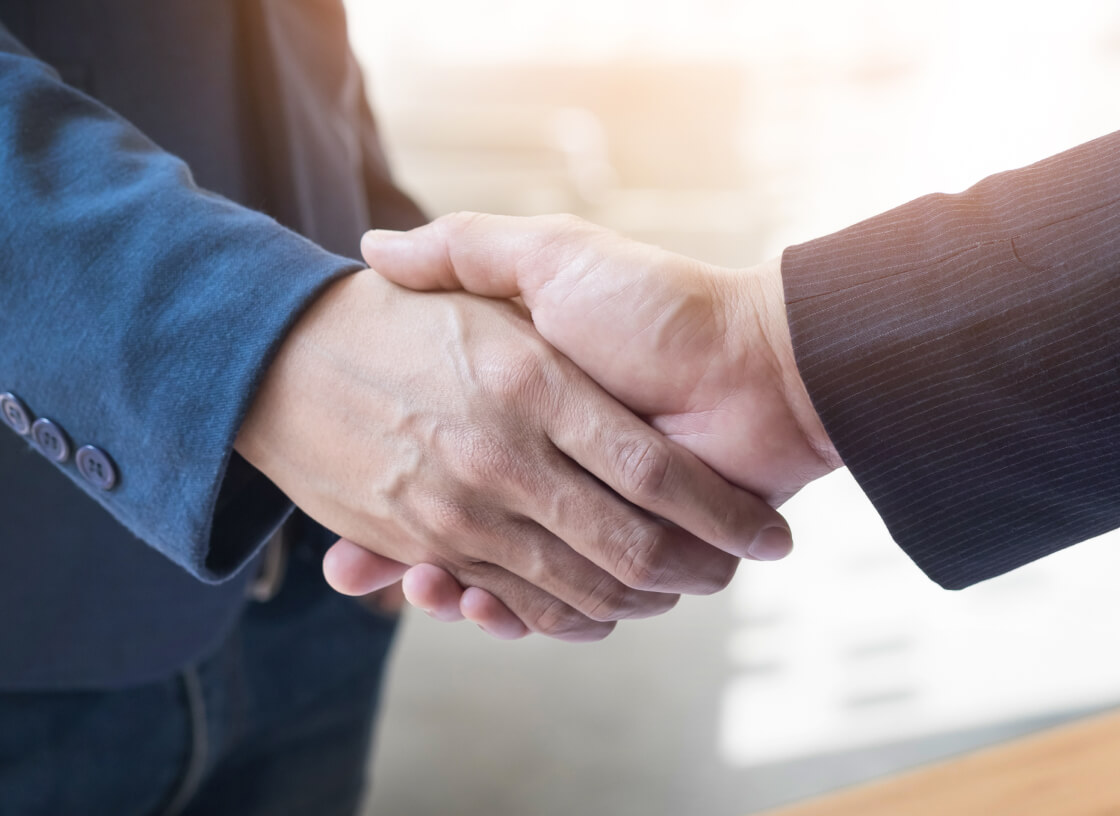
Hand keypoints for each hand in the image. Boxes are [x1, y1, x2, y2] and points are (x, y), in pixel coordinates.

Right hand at [324, 214, 841, 635]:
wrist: (758, 366)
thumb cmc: (655, 305)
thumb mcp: (553, 256)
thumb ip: (470, 248)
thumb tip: (375, 252)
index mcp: (526, 410)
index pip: (434, 456)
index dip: (385, 487)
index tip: (339, 506)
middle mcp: (546, 466)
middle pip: (461, 528)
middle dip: (415, 555)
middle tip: (361, 565)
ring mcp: (582, 511)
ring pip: (501, 573)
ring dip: (459, 590)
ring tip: (420, 581)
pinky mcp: (621, 553)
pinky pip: (555, 600)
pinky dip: (522, 614)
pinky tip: (480, 603)